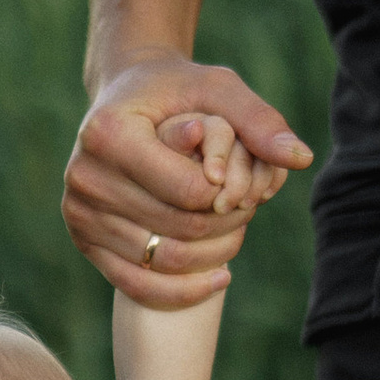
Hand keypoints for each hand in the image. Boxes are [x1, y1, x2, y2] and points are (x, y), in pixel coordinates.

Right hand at [65, 55, 311, 304]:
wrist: (125, 95)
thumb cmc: (176, 90)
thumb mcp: (218, 89)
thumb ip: (258, 121)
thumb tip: (300, 157)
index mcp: (109, 134)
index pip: (190, 191)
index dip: (231, 194)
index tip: (245, 181)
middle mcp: (84, 175)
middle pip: (179, 229)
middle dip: (226, 225)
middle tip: (250, 210)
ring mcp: (78, 211)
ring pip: (163, 261)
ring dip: (212, 256)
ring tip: (237, 235)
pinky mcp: (82, 237)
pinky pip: (136, 284)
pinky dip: (183, 289)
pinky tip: (220, 277)